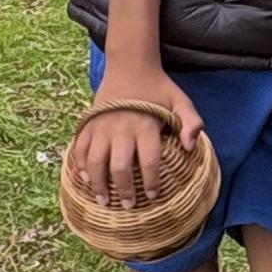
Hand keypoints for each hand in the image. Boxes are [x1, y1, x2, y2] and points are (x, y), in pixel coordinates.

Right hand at [86, 70, 204, 202]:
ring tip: (103, 201)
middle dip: (124, 190)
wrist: (130, 65)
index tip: (153, 196)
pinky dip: (80, 165)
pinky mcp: (88, 123)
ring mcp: (101, 125)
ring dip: (98, 184)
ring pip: (94, 161)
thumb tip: (190, 147)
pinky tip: (86, 180)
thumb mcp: (180, 101)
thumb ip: (191, 122)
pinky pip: (79, 148)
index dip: (151, 182)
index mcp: (145, 125)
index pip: (149, 161)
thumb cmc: (158, 88)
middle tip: (129, 206)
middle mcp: (121, 127)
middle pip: (119, 167)